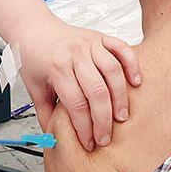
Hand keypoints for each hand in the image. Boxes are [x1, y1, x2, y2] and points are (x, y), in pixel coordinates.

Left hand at [11, 17, 140, 151]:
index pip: (76, 104)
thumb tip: (55, 140)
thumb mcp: (34, 89)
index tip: (89, 143)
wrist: (34, 29)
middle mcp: (74, 55)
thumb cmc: (35, 58)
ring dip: (120, 97)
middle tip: (106, 137)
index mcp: (56, 69)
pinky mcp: (100, 37)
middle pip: (97, 91)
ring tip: (122, 117)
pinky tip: (136, 82)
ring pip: (113, 71)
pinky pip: (122, 49)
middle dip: (104, 120)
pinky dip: (132, 65)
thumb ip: (46, 115)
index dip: (85, 128)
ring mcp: (89, 44)